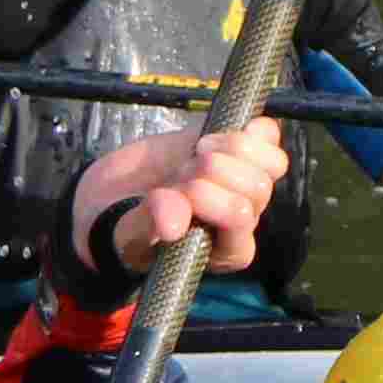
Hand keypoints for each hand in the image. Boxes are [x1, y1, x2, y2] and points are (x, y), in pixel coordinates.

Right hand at [65, 117, 285, 281]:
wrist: (112, 198)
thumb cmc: (121, 226)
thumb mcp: (128, 234)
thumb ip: (148, 226)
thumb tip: (172, 224)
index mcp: (225, 251)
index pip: (240, 218)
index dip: (211, 200)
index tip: (178, 193)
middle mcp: (242, 219)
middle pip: (257, 188)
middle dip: (209, 174)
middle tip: (177, 177)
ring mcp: (243, 184)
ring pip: (270, 163)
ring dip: (224, 152)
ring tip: (192, 158)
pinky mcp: (239, 151)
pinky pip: (268, 135)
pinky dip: (246, 131)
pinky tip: (215, 137)